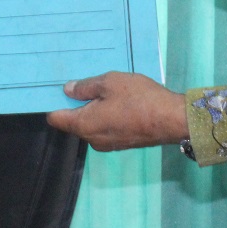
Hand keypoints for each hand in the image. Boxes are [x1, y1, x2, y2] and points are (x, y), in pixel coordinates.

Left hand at [46, 71, 188, 151]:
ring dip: (95, 110)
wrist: (172, 120)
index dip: (54, 103)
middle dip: (77, 104)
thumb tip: (67, 90)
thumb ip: (85, 87)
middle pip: (74, 122)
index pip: (56, 118)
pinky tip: (121, 103)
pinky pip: (106, 129)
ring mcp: (108, 144)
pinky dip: (108, 117)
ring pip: (92, 125)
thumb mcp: (109, 83)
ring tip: (108, 91)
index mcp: (84, 125)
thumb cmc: (138, 98)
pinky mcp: (122, 144)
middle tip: (88, 84)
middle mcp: (92, 140)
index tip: (59, 89)